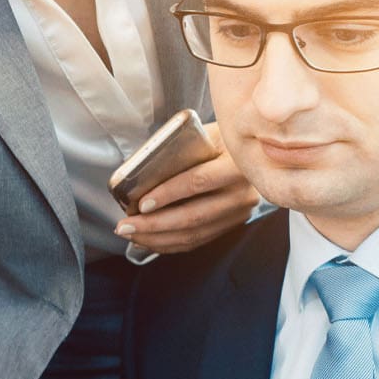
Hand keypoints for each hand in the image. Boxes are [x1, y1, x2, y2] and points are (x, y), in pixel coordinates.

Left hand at [114, 122, 258, 254]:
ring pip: (194, 234)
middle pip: (193, 216)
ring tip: (131, 234)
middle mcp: (242, 194)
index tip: (141, 204)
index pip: (198, 182)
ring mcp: (239, 213)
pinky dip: (170, 244)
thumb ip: (179, 151)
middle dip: (154, 225)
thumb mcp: (204, 134)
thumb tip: (138, 172)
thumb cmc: (220, 139)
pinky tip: (148, 241)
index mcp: (235, 165)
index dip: (168, 194)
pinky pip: (198, 240)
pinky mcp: (232, 225)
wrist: (253, 150)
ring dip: (158, 238)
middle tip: (125, 226)